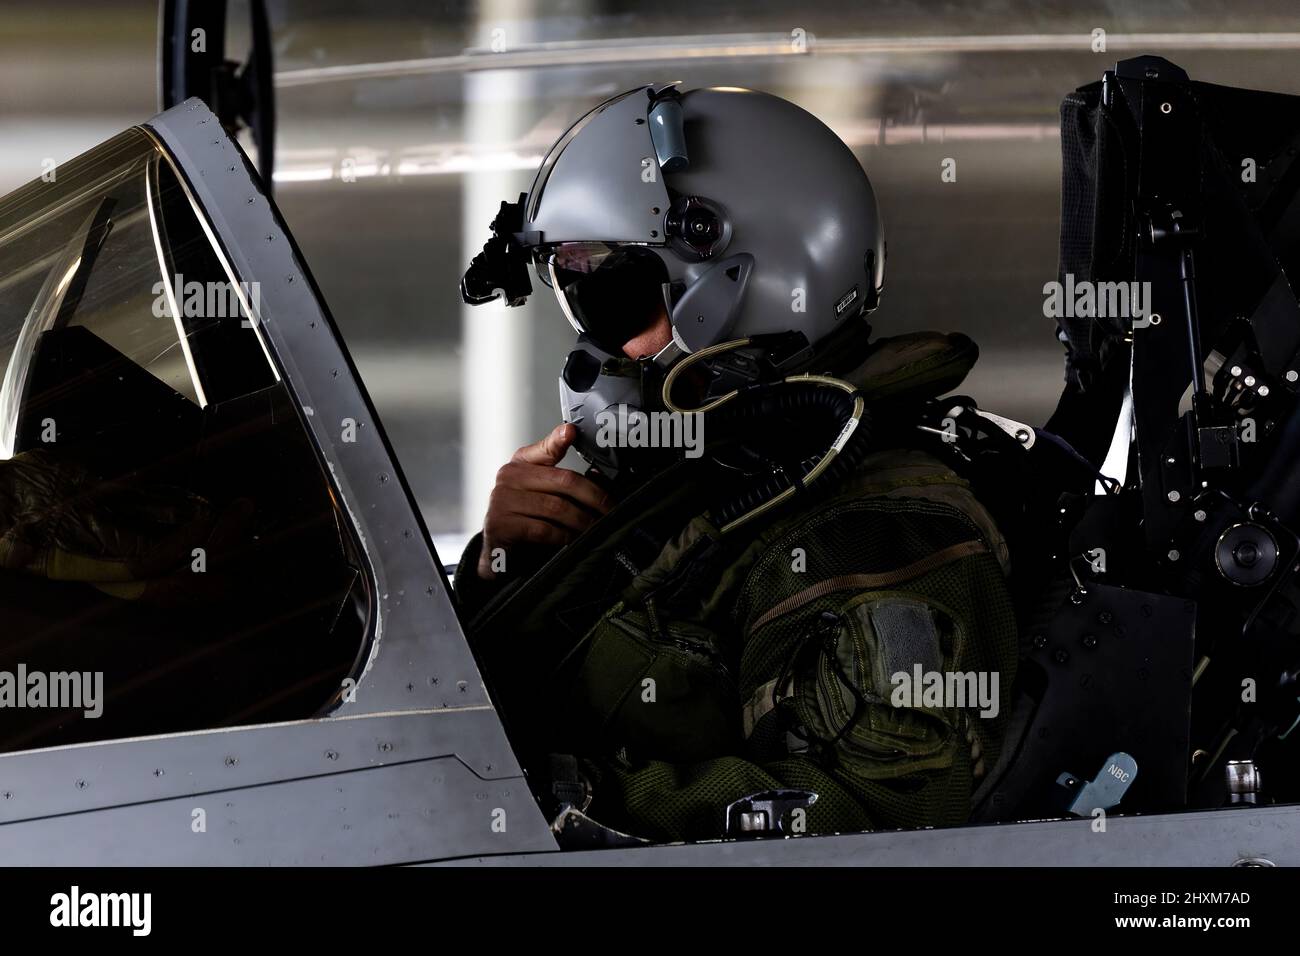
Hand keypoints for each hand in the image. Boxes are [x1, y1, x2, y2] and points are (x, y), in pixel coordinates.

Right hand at [478, 423, 612, 579]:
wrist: (496, 550)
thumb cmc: (525, 518)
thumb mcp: (544, 494)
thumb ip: (565, 482)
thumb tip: (597, 475)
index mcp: (521, 463)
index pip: (544, 448)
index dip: (558, 440)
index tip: (571, 431)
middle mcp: (509, 476)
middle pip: (563, 480)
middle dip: (594, 497)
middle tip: (611, 510)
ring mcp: (503, 500)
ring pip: (556, 507)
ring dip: (582, 521)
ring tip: (596, 528)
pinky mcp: (501, 524)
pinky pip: (543, 529)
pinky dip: (564, 536)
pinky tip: (573, 540)